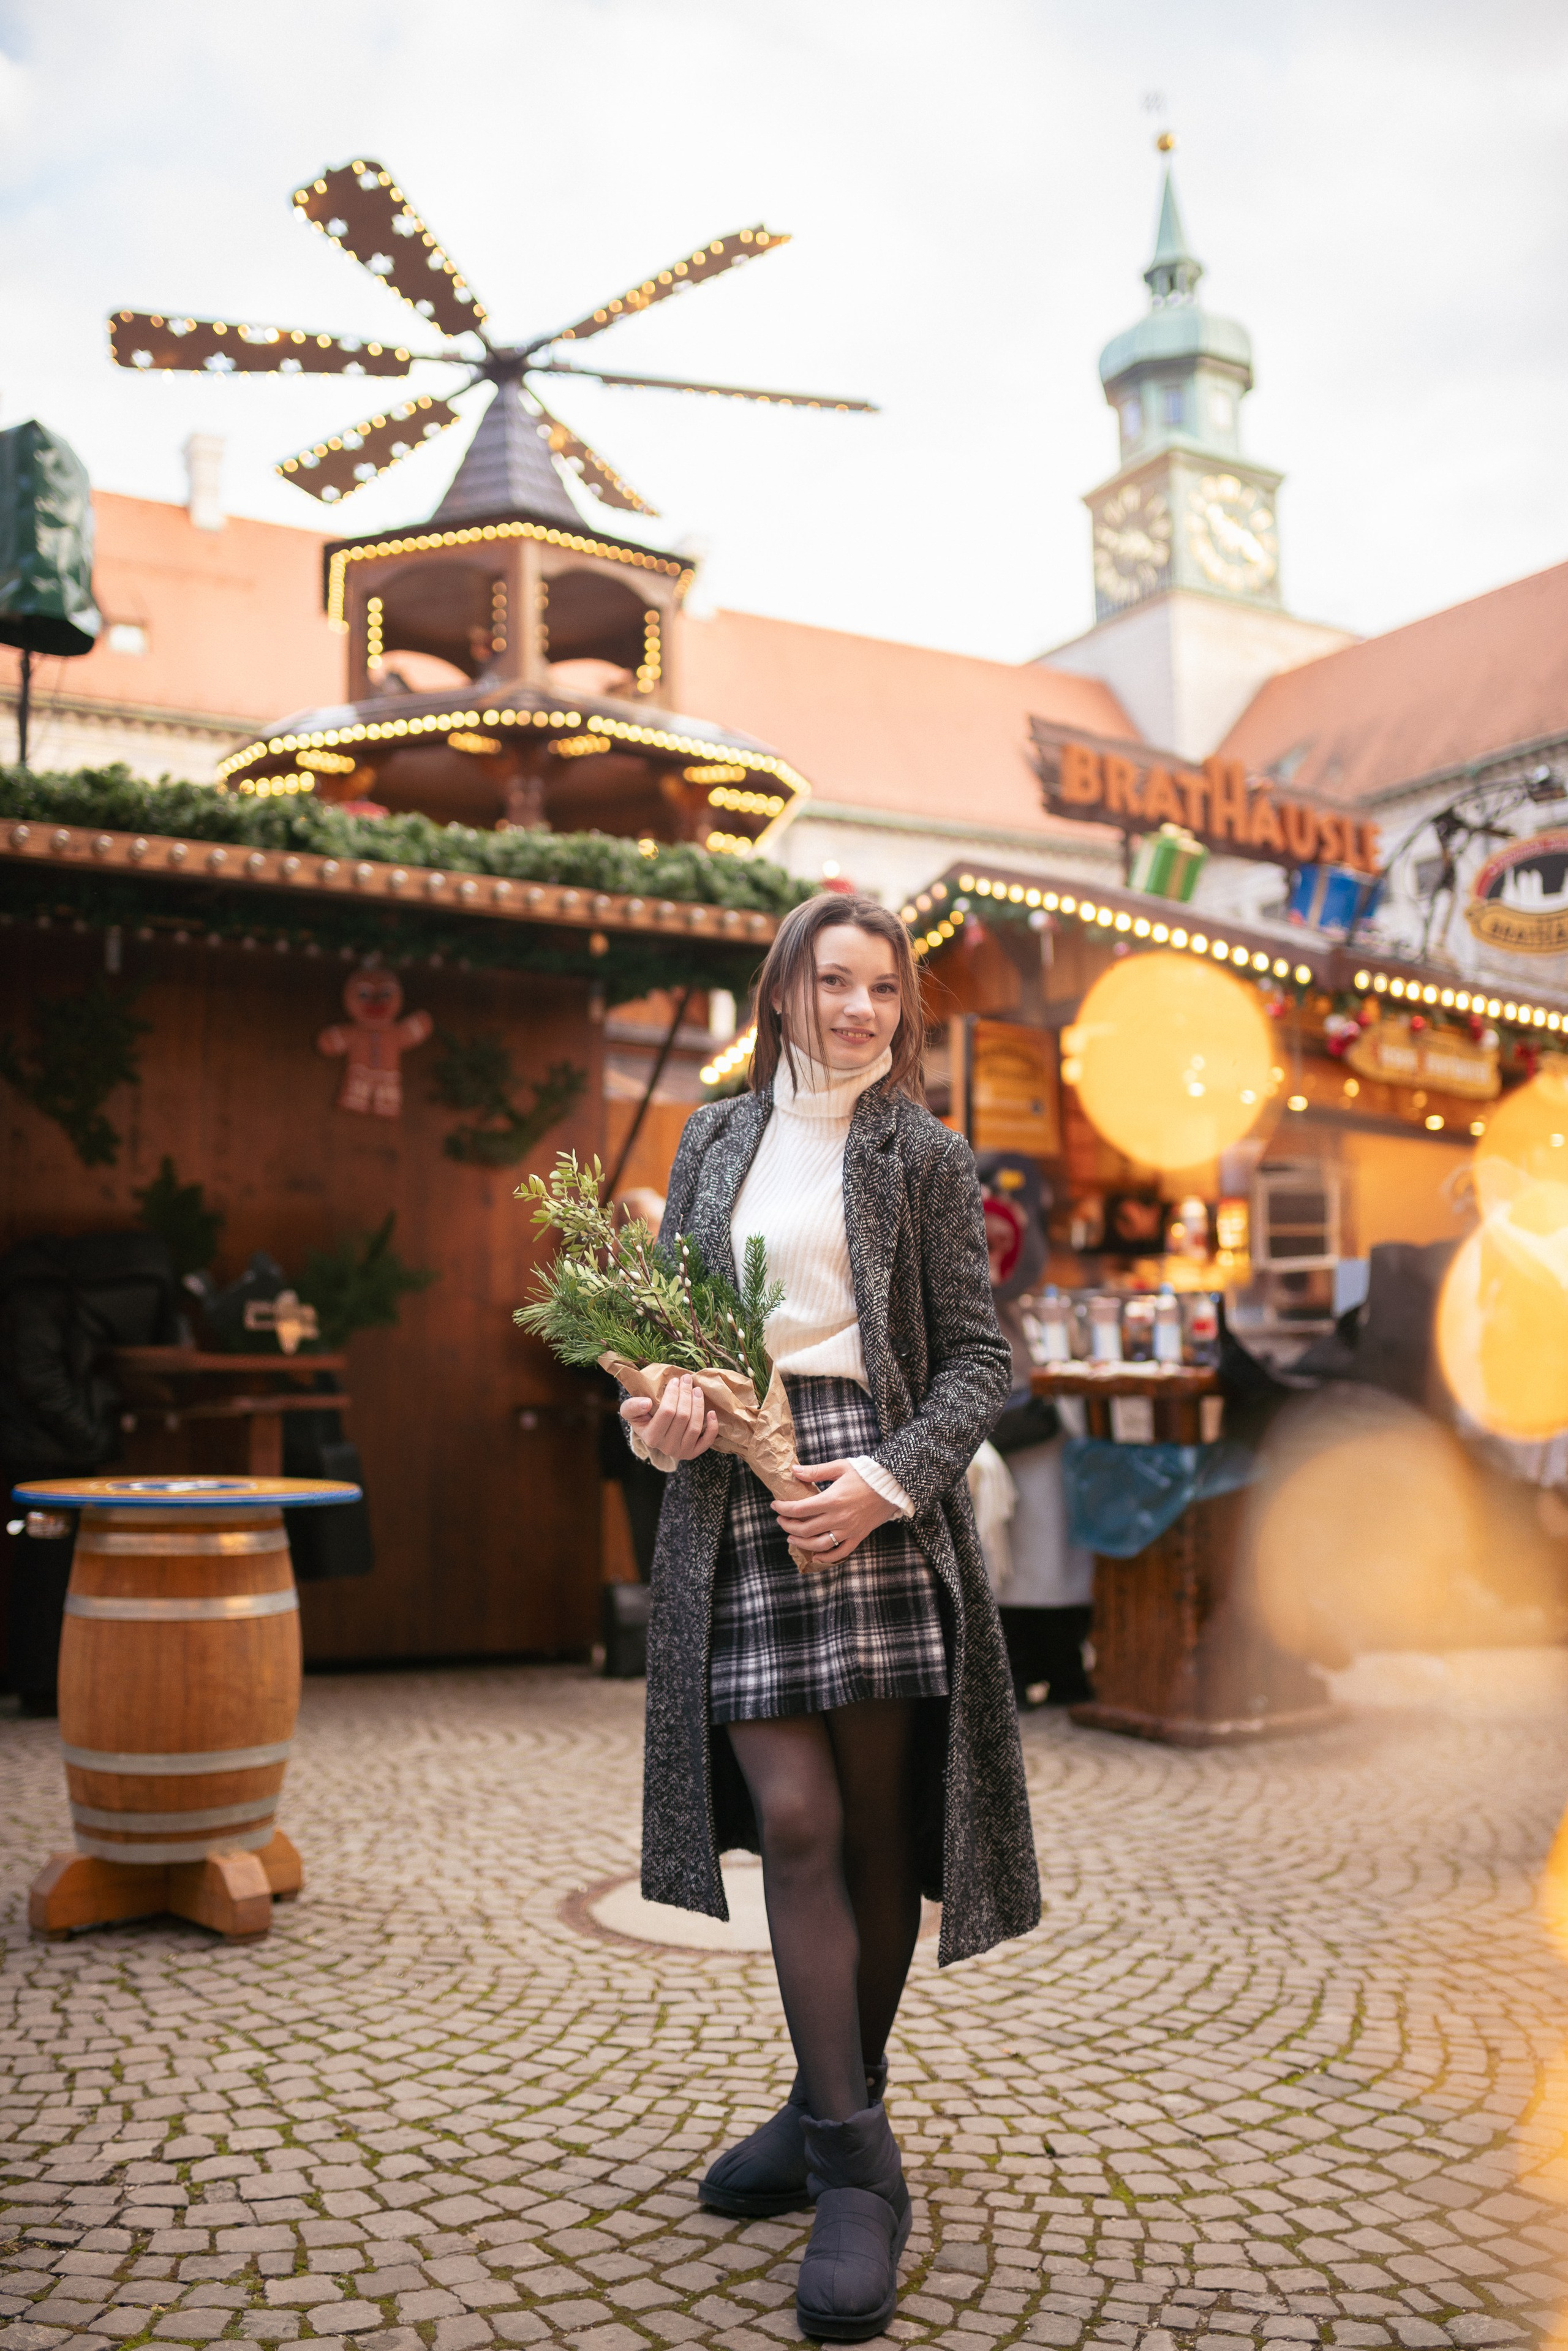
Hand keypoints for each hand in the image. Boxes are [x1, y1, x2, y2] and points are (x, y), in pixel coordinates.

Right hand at [621, 1374, 717, 1461]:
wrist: (652, 1434)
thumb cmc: (642, 1418)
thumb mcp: (630, 1411)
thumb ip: (632, 1406)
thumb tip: (646, 1403)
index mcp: (650, 1437)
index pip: (666, 1412)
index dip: (672, 1394)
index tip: (675, 1380)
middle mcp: (666, 1447)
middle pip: (682, 1417)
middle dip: (686, 1394)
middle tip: (687, 1379)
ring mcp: (681, 1451)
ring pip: (695, 1426)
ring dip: (699, 1405)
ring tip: (697, 1390)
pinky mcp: (693, 1452)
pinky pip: (707, 1441)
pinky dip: (712, 1427)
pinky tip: (712, 1412)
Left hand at [773, 1459, 896, 1569]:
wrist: (893, 1486)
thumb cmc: (866, 1474)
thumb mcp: (840, 1467)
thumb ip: (816, 1471)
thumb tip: (794, 1471)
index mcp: (832, 1500)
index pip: (800, 1509)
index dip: (784, 1509)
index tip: (775, 1505)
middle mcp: (839, 1518)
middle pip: (805, 1529)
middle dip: (788, 1526)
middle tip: (781, 1520)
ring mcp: (848, 1530)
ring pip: (818, 1544)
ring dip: (801, 1543)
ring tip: (791, 1537)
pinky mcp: (858, 1537)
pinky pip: (839, 1553)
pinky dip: (825, 1557)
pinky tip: (815, 1555)